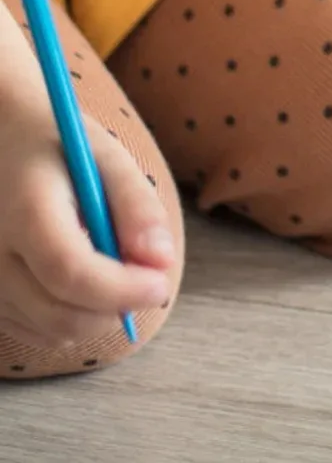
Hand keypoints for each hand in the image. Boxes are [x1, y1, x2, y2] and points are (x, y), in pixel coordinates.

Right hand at [0, 99, 175, 349]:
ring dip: (94, 315)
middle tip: (151, 280)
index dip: (121, 290)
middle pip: (58, 314)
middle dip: (115, 307)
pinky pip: (30, 329)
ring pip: (46, 331)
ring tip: (117, 269)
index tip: (161, 283)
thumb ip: (135, 205)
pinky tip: (86, 281)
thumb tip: (162, 260)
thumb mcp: (103, 155)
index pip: (70, 273)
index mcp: (25, 212)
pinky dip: (67, 318)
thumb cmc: (55, 144)